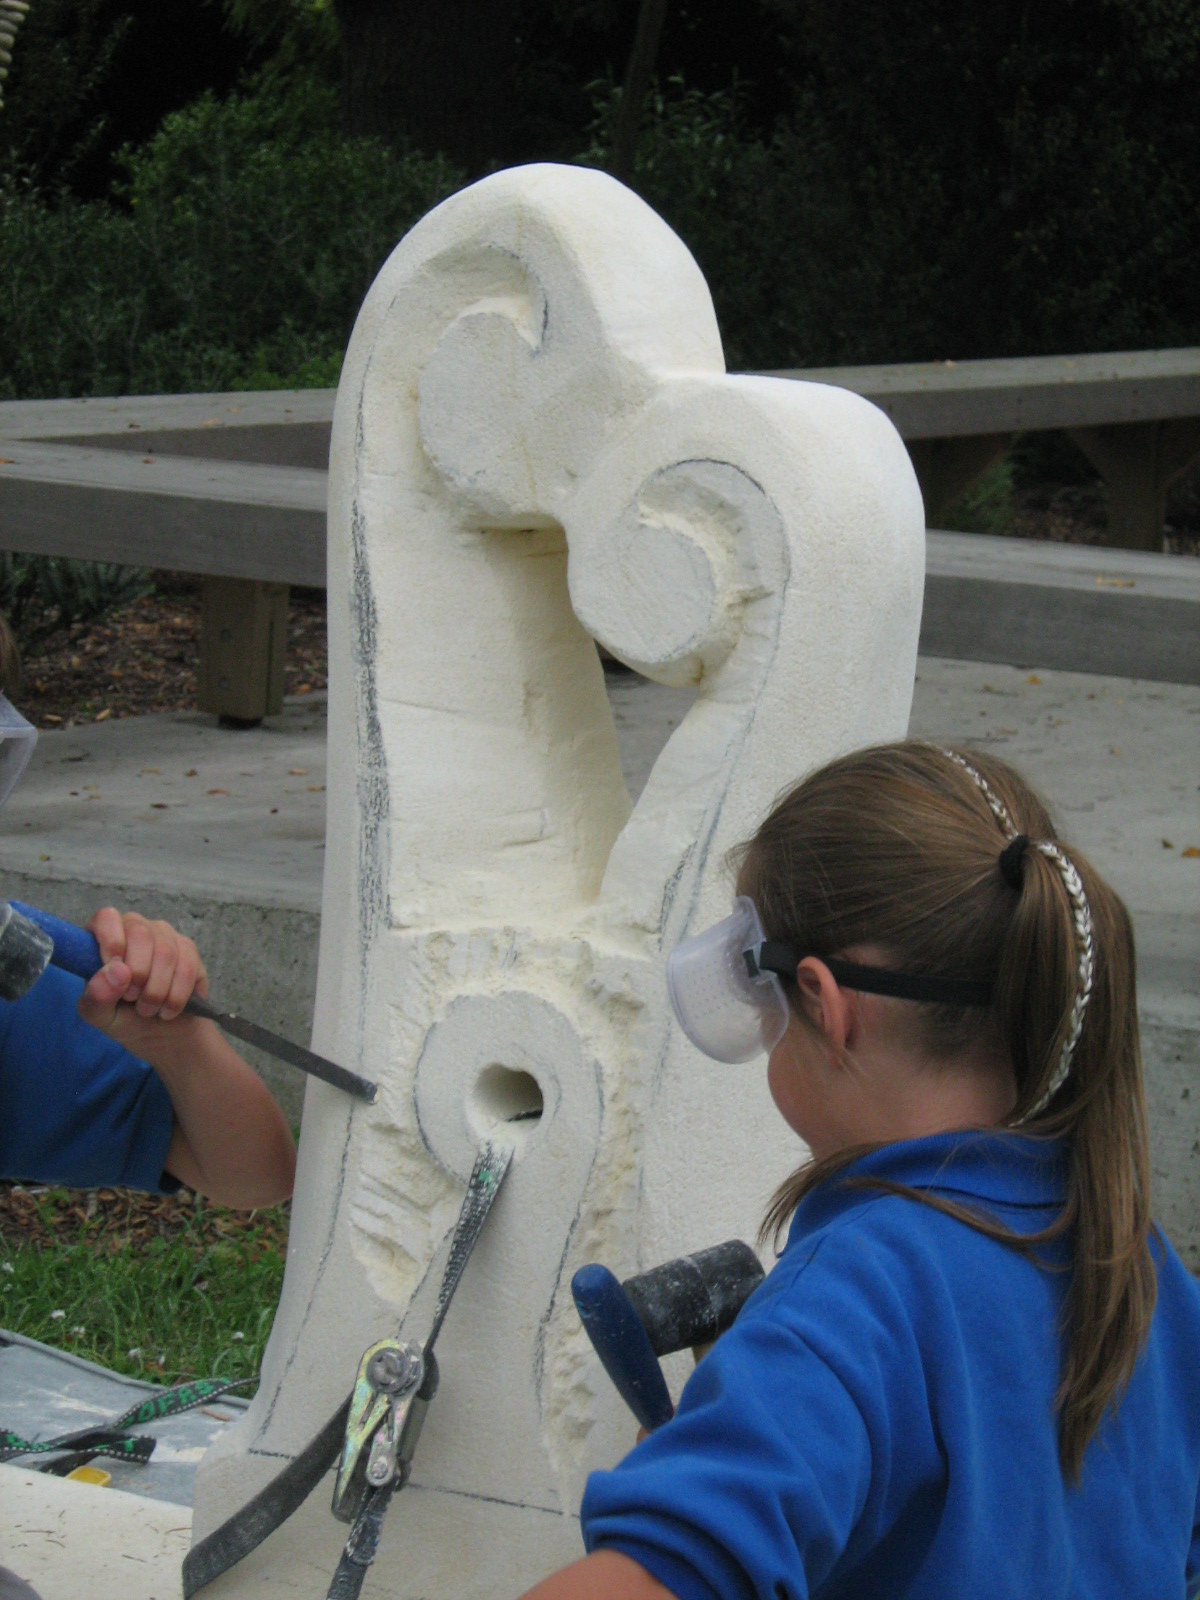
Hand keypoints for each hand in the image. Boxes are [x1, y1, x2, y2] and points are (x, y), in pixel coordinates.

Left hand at [79, 908, 208, 1033]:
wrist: (159, 1033)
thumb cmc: (123, 1017)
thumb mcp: (99, 1014)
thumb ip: (97, 994)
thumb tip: (116, 970)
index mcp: (105, 936)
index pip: (107, 917)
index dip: (111, 940)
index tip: (115, 968)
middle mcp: (136, 928)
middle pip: (140, 933)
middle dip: (137, 974)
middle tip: (132, 998)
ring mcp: (165, 936)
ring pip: (165, 952)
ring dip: (156, 991)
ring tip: (147, 1008)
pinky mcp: (189, 951)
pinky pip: (187, 968)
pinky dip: (176, 996)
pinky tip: (168, 1009)